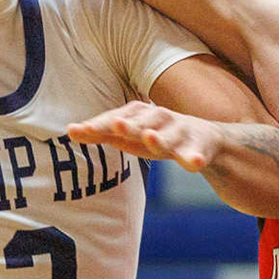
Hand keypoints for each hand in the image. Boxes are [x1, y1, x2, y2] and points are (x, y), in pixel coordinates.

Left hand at [69, 101, 225, 173]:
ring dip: (160, 138)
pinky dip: (194, 157)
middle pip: (142, 123)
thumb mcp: (131, 135)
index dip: (98, 125)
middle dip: (130, 125)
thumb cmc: (159, 136)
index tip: (78, 130)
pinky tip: (194, 162)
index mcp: (140, 116)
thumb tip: (70, 130)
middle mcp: (159, 120)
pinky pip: (196, 154)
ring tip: (151, 138)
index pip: (116, 119)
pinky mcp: (199, 148)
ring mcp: (180, 133)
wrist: (207, 138)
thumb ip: (103, 133)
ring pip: (169, 137)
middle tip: (117, 125)